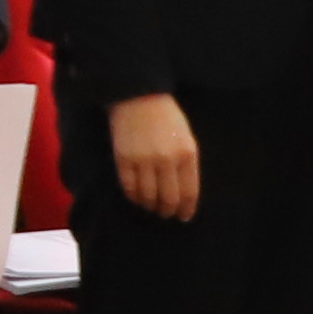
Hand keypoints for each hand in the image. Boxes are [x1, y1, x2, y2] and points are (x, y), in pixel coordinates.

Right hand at [106, 91, 201, 221]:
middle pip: (168, 198)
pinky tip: (136, 197)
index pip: (188, 192)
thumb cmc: (166, 117)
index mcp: (186, 154)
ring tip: (150, 206)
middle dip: (167, 211)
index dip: (186, 209)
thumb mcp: (186, 138)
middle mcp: (167, 160)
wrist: (138, 96)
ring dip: (150, 205)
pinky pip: (129, 187)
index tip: (183, 217)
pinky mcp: (124, 158)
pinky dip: (133, 196)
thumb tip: (184, 193)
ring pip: (148, 196)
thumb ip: (187, 164)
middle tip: (165, 214)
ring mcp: (144, 160)